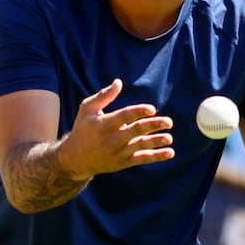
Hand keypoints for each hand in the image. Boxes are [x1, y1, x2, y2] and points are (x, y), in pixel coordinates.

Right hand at [58, 79, 174, 177]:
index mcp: (104, 124)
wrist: (75, 159)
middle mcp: (112, 139)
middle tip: (169, 122)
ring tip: (169, 138)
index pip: (124, 116)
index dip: (138, 112)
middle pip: (136, 131)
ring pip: (141, 146)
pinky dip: (156, 156)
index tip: (152, 109)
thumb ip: (103, 96)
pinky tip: (170, 153)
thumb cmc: (83, 129)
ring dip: (156, 142)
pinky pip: (142, 159)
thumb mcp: (87, 110)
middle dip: (153, 126)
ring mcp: (119, 152)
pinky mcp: (124, 162)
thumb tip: (118, 82)